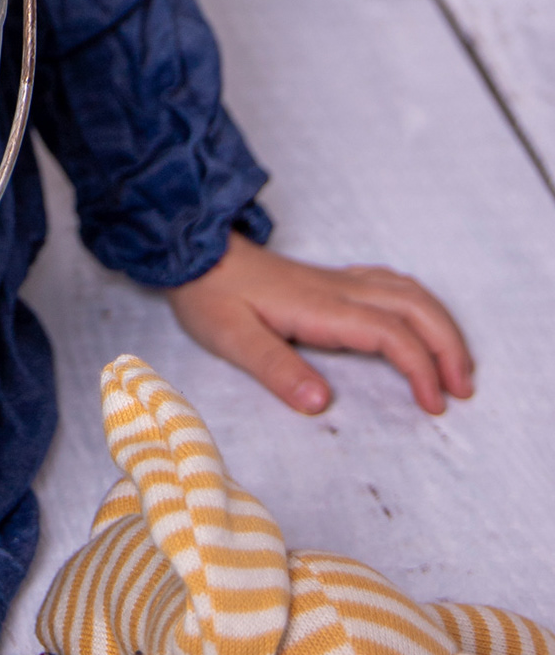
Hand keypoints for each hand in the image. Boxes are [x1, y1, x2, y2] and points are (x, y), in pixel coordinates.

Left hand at [167, 233, 474, 417]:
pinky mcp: (330, 281)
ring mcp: (336, 281)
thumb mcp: (232, 338)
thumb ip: (276, 370)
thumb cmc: (210, 296)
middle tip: (463, 389)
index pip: (390, 334)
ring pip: (408, 292)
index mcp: (321, 307)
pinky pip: (390, 284)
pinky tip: (419, 324)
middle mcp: (338, 289)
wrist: (192, 251)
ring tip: (454, 366)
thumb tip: (322, 403)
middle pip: (414, 306)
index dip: (420, 367)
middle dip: (448, 346)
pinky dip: (418, 305)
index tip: (433, 403)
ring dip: (439, 325)